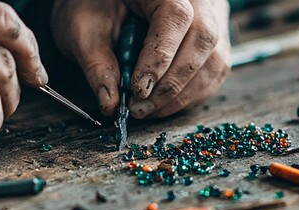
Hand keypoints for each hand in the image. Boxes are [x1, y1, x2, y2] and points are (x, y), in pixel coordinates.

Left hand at [51, 0, 230, 117]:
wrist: (108, 2)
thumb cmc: (94, 5)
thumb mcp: (84, 26)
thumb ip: (96, 63)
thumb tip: (109, 102)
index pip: (175, 16)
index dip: (160, 56)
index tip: (138, 88)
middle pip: (203, 39)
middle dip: (172, 83)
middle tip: (141, 107)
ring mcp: (212, 17)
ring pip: (214, 59)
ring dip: (183, 94)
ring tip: (149, 110)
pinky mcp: (215, 38)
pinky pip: (214, 70)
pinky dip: (191, 94)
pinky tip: (164, 104)